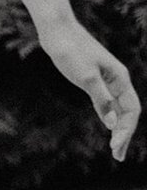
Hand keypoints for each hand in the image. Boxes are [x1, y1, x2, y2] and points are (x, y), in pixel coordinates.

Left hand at [38, 15, 140, 161]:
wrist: (57, 32)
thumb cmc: (71, 51)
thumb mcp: (86, 77)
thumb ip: (101, 99)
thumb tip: (113, 123)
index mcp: (120, 78)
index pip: (131, 110)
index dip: (126, 130)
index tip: (114, 147)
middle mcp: (117, 80)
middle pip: (127, 112)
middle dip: (124, 135)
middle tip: (118, 157)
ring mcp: (106, 80)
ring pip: (118, 108)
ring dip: (118, 129)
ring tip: (115, 150)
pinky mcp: (93, 80)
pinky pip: (106, 103)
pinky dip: (108, 117)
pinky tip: (108, 128)